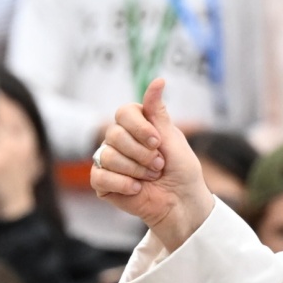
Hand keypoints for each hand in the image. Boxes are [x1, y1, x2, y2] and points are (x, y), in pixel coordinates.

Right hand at [90, 79, 214, 251]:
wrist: (181, 203)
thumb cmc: (182, 170)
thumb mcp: (172, 137)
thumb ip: (157, 111)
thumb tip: (158, 80)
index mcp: (137, 125)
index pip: (124, 112)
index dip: (139, 127)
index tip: (157, 142)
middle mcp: (120, 139)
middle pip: (114, 134)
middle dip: (141, 153)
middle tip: (159, 165)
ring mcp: (110, 160)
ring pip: (107, 156)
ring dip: (136, 170)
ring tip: (151, 178)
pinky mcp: (103, 182)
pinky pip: (100, 176)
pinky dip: (122, 183)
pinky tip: (137, 189)